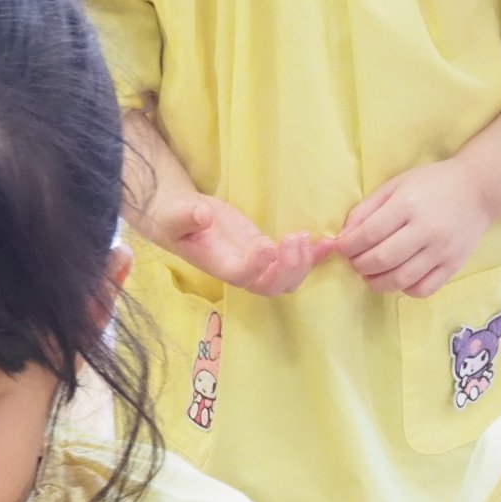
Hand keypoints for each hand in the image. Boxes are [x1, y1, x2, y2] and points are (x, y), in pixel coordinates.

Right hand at [149, 191, 326, 295]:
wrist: (179, 218)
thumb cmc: (173, 218)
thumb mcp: (173, 214)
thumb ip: (186, 215)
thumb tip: (202, 215)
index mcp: (217, 264)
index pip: (242, 275)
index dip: (258, 266)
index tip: (268, 245)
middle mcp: (240, 270)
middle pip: (271, 287)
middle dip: (288, 268)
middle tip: (294, 239)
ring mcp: (256, 264)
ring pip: (286, 281)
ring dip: (302, 264)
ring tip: (305, 237)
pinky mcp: (267, 252)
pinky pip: (293, 263)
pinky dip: (312, 257)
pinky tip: (327, 244)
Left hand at [333, 160, 491, 296]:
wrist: (477, 190)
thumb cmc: (431, 185)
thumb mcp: (395, 186)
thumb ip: (366, 209)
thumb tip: (343, 238)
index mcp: (408, 204)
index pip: (368, 234)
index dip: (348, 246)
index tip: (342, 248)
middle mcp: (426, 229)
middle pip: (382, 259)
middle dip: (360, 266)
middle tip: (356, 263)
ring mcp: (442, 251)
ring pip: (400, 280)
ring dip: (377, 282)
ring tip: (371, 275)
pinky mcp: (453, 266)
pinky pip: (422, 290)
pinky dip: (404, 289)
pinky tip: (399, 278)